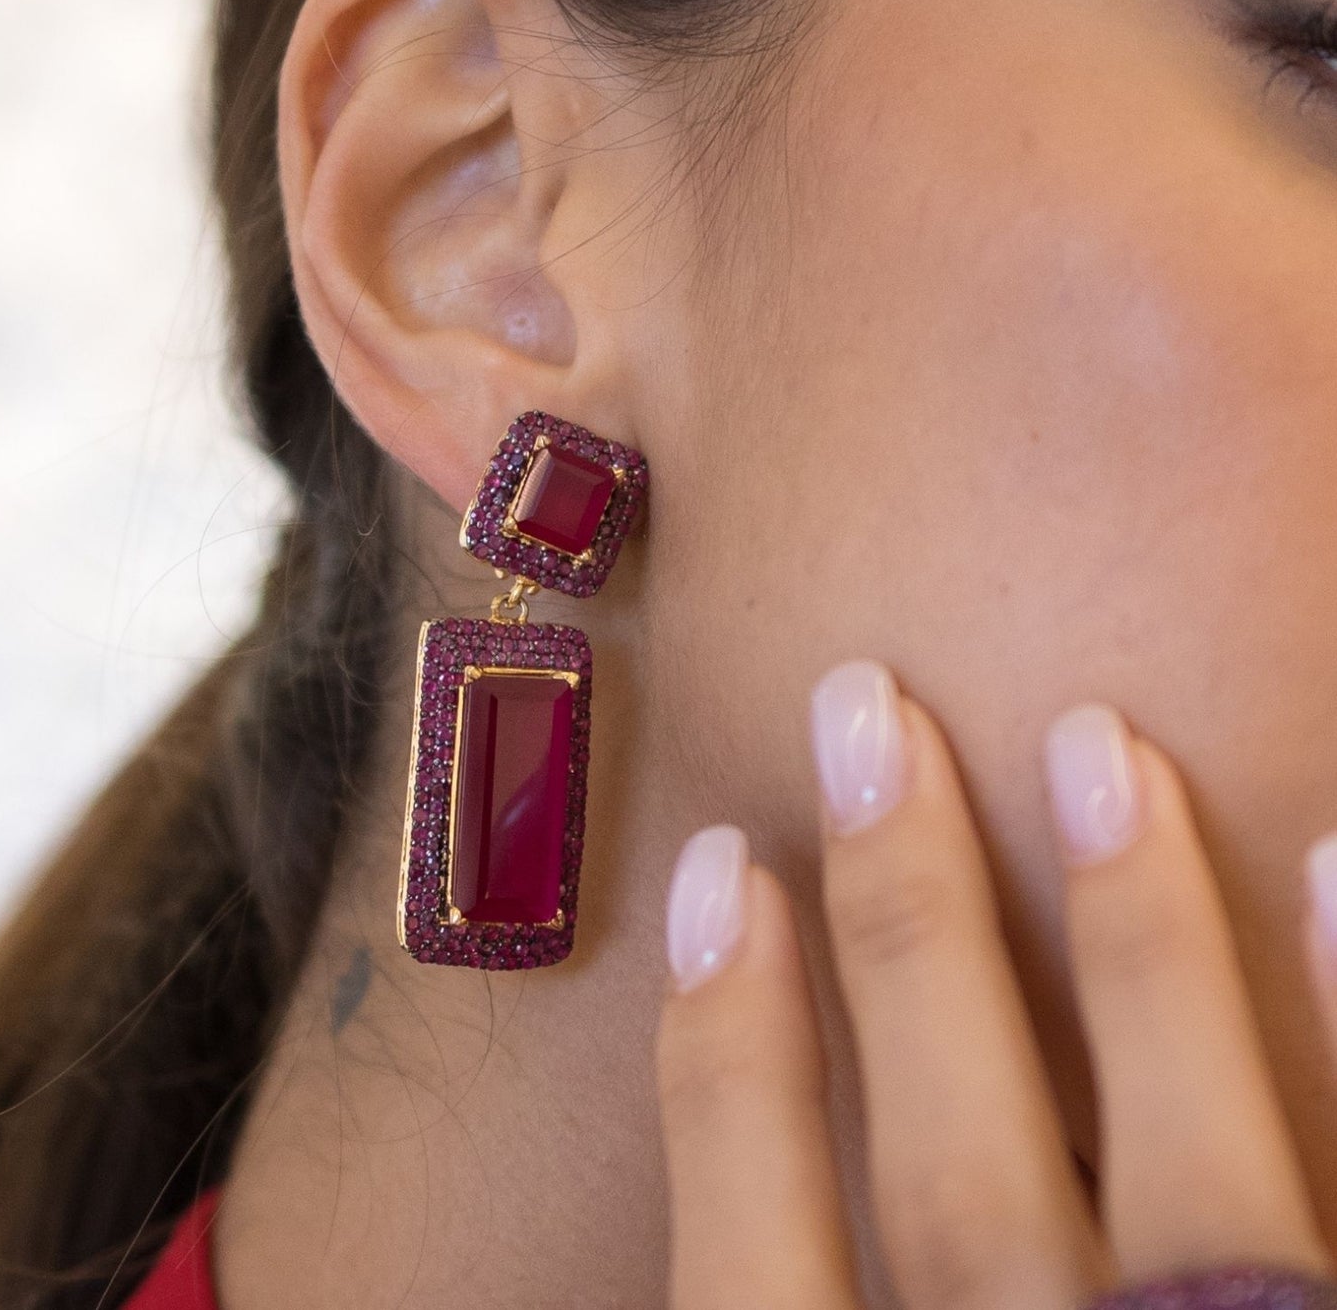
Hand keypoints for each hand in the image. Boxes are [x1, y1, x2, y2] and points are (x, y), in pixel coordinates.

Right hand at [655, 659, 1336, 1308]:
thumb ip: (769, 1293)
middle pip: (953, 1175)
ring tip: (1097, 743)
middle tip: (869, 718)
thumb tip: (697, 1150)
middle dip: (907, 929)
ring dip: (1136, 949)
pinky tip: (1333, 864)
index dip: (727, 1059)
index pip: (754, 1258)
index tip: (720, 872)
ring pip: (1187, 1179)